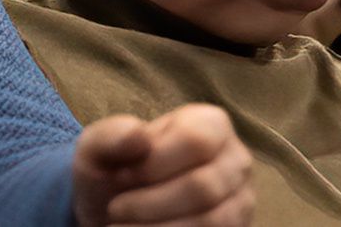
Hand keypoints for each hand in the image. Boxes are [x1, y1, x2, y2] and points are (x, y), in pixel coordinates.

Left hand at [73, 104, 252, 226]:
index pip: (196, 140)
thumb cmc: (112, 170)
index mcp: (210, 124)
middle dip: (150, 203)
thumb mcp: (98, 147)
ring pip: (212, 221)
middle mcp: (236, 161)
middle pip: (204, 187)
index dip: (154, 163)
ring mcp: (242, 200)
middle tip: (116, 209)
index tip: (121, 176)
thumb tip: (139, 137)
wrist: (116, 211)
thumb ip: (112, 137)